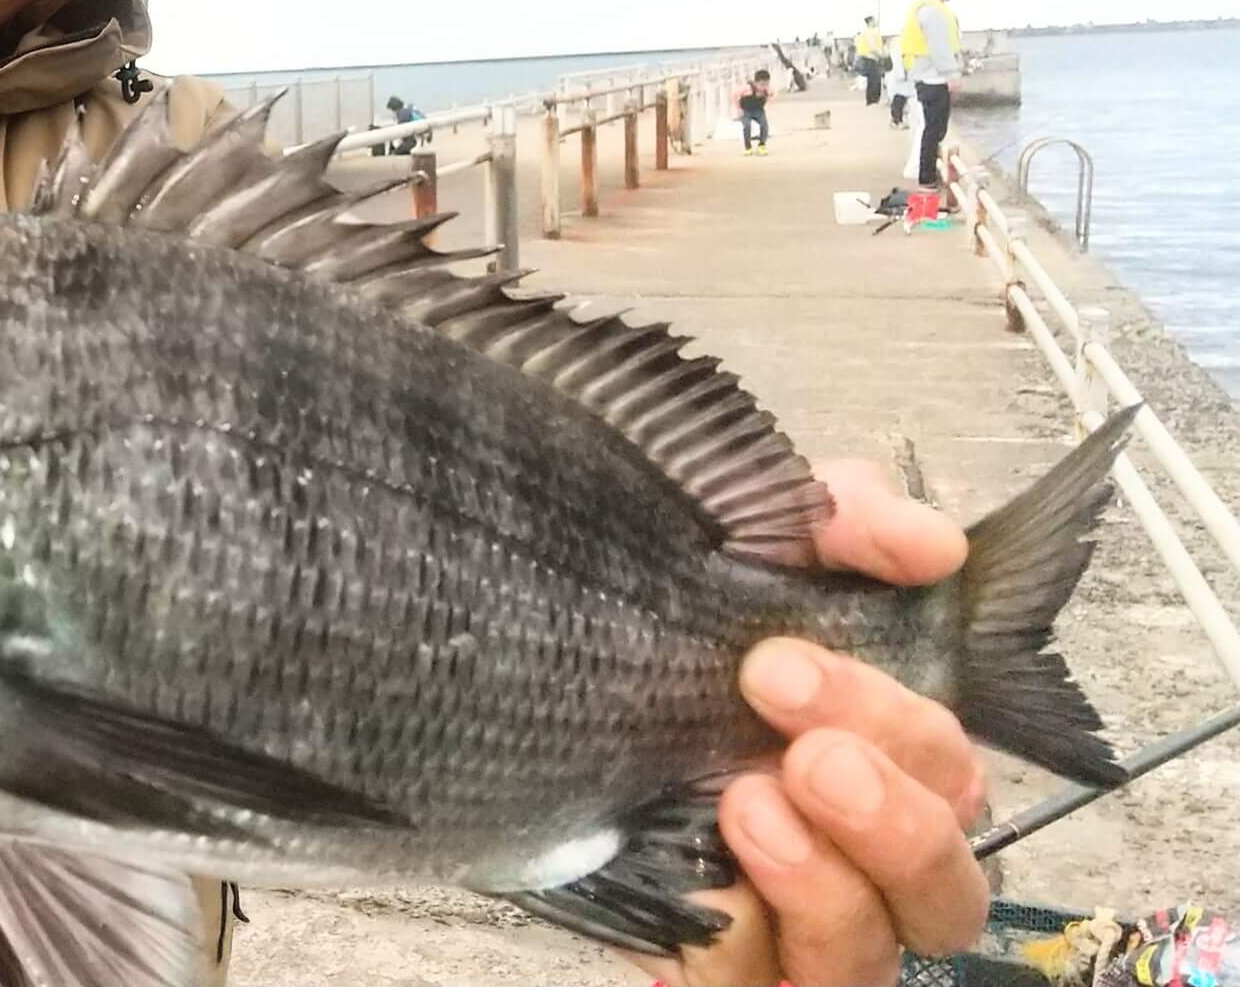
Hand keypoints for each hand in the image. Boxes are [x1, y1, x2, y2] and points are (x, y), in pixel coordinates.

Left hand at [635, 460, 984, 986]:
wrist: (507, 685)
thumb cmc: (653, 636)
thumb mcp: (742, 548)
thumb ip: (837, 520)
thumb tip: (927, 544)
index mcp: (881, 764)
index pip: (953, 766)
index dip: (907, 713)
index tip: (791, 650)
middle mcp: (857, 856)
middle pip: (943, 856)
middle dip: (881, 778)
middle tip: (773, 690)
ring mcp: (795, 927)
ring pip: (877, 944)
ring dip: (830, 871)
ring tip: (748, 796)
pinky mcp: (724, 971)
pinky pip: (762, 981)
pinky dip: (750, 932)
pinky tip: (709, 863)